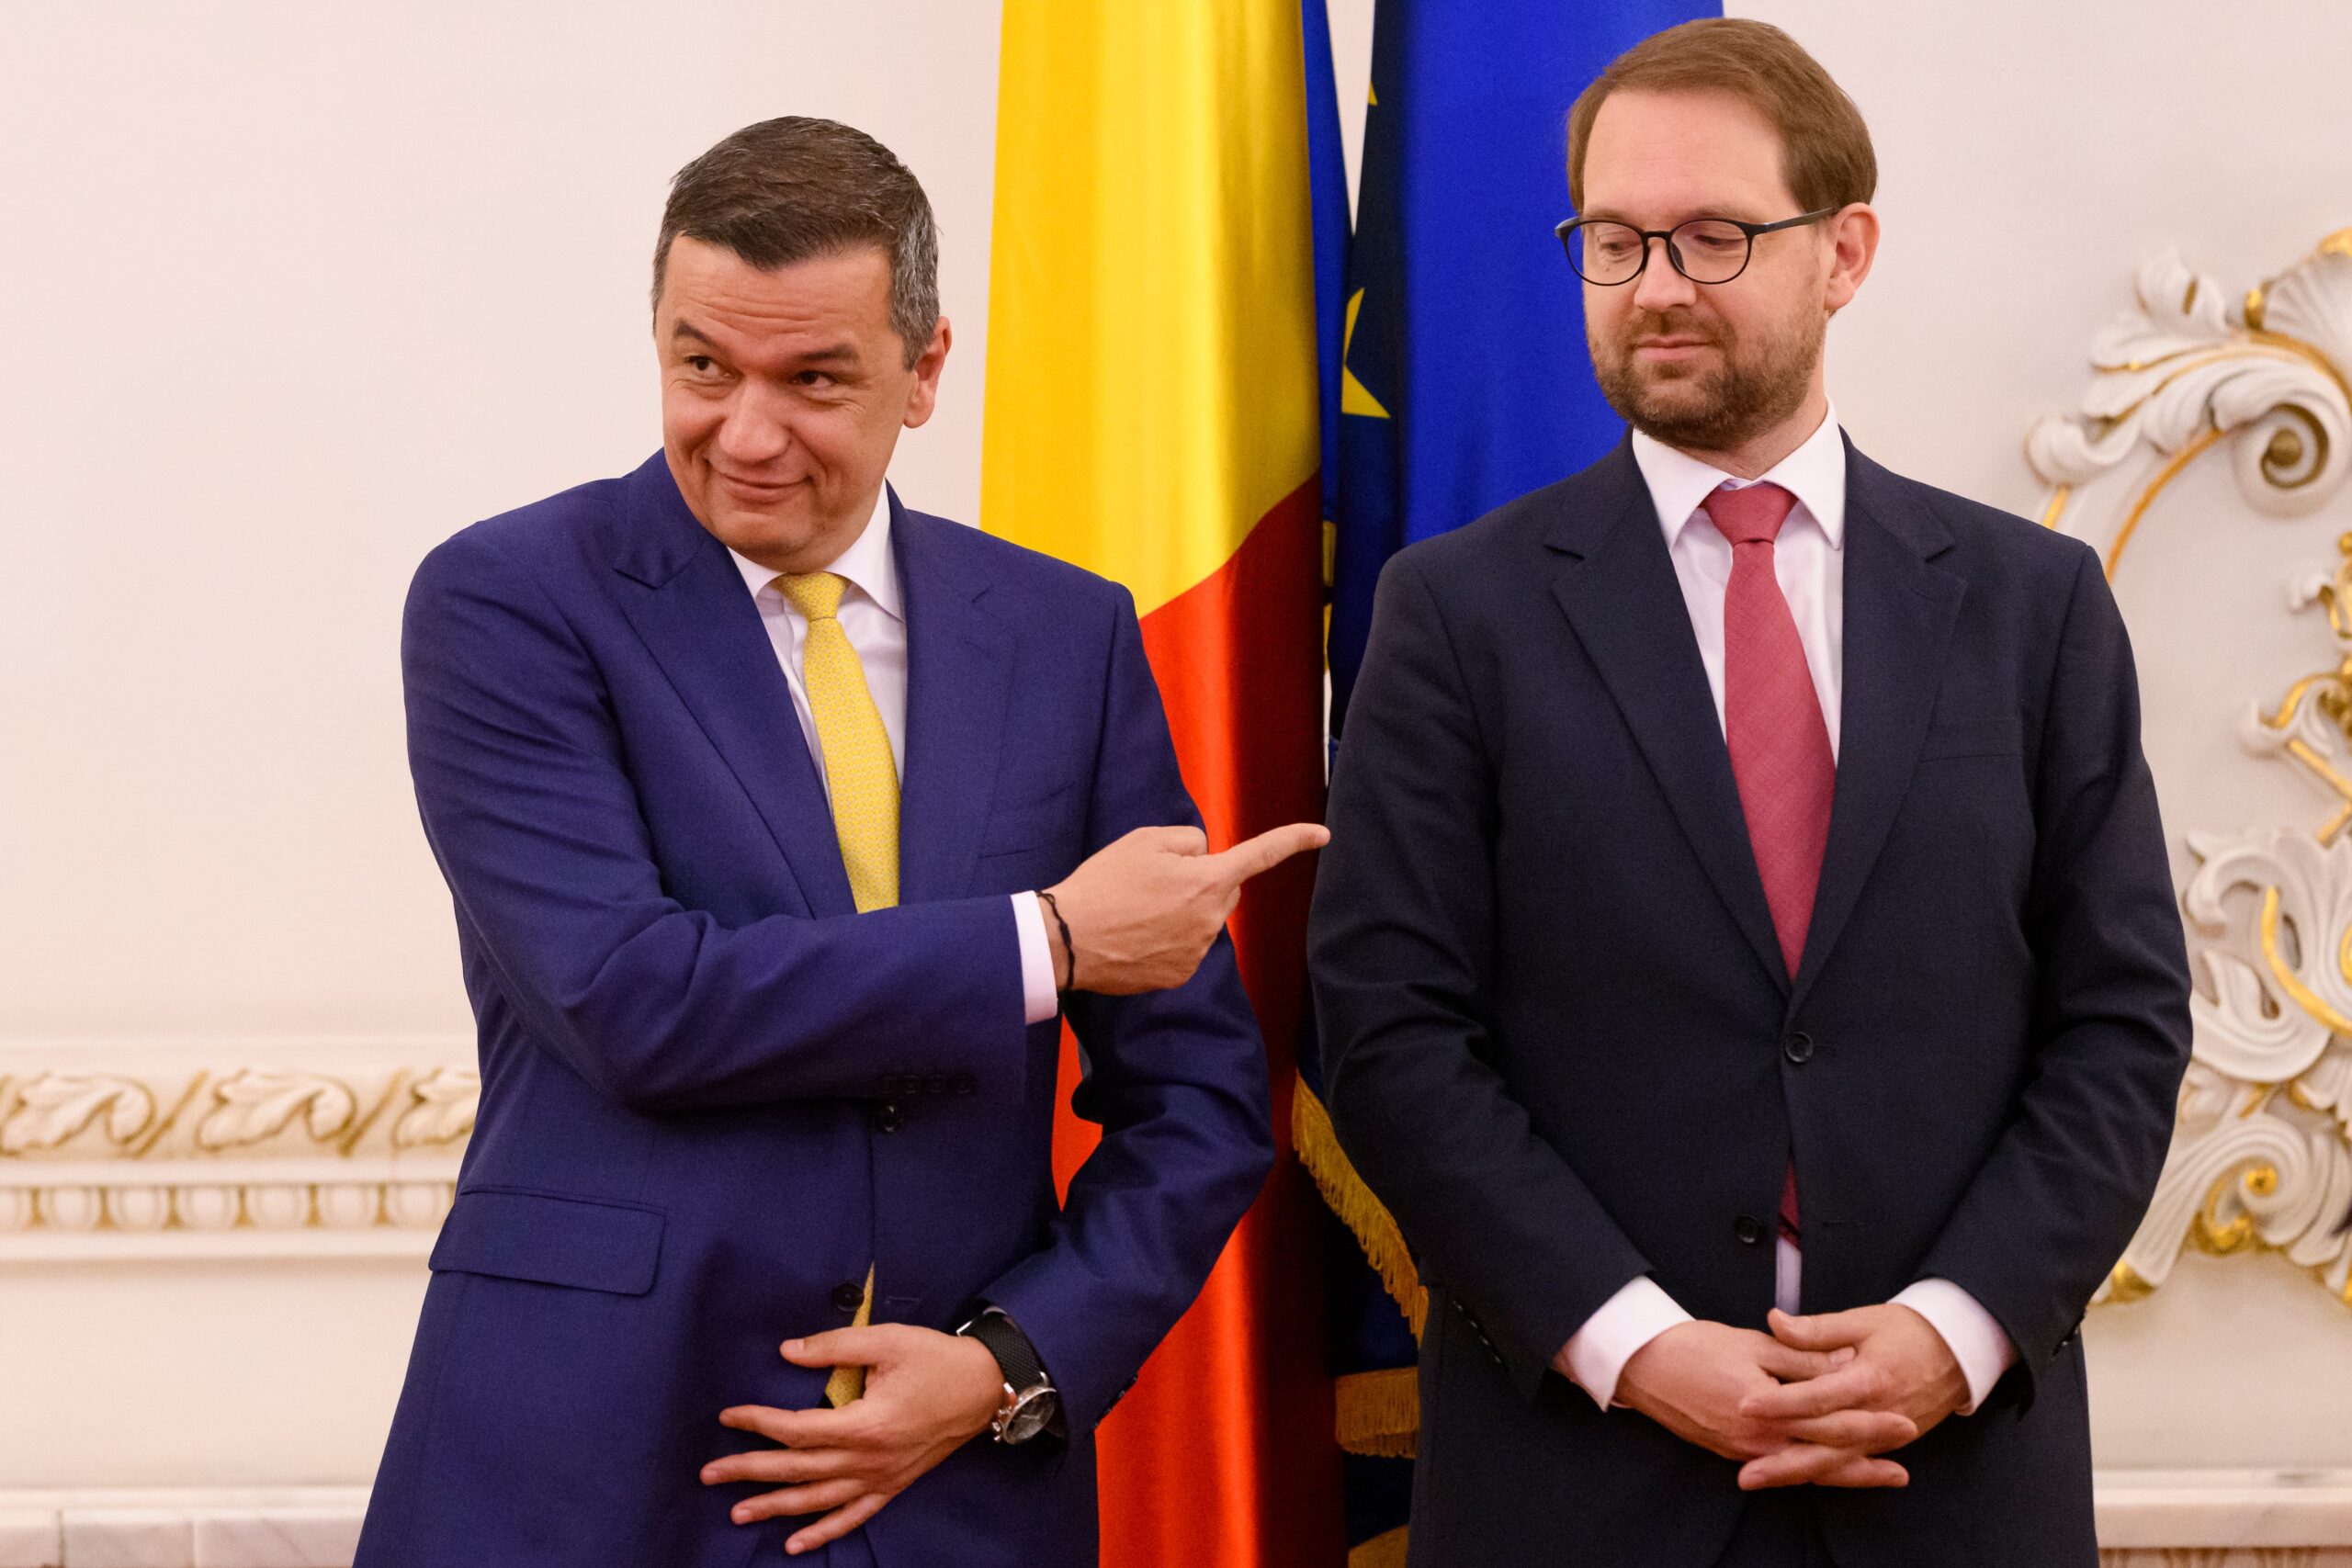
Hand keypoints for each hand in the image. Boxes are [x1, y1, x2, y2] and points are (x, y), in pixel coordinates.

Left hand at [702, 1325, 1004, 1555]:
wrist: (984, 1386)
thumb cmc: (936, 1359)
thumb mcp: (887, 1341)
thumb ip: (834, 1347)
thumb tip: (787, 1350)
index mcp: (866, 1424)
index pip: (797, 1429)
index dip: (758, 1423)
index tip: (728, 1415)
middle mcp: (869, 1459)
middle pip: (798, 1470)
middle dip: (750, 1472)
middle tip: (710, 1474)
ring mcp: (881, 1478)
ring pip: (818, 1501)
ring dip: (775, 1508)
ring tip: (737, 1514)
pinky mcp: (892, 1486)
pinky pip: (853, 1517)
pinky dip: (823, 1532)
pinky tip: (795, 1543)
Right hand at [1043, 821, 1328, 994]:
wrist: (1068, 939)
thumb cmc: (1104, 884)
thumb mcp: (1144, 840)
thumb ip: (1187, 841)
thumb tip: (1203, 857)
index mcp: (1208, 880)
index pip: (1261, 854)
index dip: (1293, 840)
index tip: (1322, 835)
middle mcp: (1211, 919)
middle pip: (1222, 889)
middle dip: (1201, 881)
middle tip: (1153, 880)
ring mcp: (1197, 952)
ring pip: (1202, 919)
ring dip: (1182, 911)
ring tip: (1136, 910)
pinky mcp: (1179, 975)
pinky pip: (1186, 947)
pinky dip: (1167, 939)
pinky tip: (1136, 936)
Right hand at [1613, 1320, 1912, 1488]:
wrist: (1643, 1366)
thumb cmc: (1695, 1347)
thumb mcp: (1753, 1344)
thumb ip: (1801, 1359)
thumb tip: (1846, 1363)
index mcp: (1767, 1409)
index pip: (1830, 1422)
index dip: (1869, 1424)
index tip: (1903, 1423)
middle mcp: (1758, 1439)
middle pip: (1824, 1455)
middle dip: (1868, 1460)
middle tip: (1905, 1465)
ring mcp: (1744, 1451)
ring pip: (1805, 1468)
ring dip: (1845, 1473)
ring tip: (1881, 1475)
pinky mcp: (1732, 1452)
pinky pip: (1782, 1466)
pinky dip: (1811, 1469)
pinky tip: (1829, 1468)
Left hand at [1734, 1305, 1968, 1489]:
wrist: (1958, 1353)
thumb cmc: (1906, 1331)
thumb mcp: (1862, 1321)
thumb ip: (1817, 1329)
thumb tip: (1775, 1320)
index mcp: (1869, 1379)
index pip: (1818, 1397)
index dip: (1781, 1403)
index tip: (1745, 1406)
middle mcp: (1877, 1414)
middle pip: (1825, 1443)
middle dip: (1782, 1457)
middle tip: (1743, 1468)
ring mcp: (1884, 1435)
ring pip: (1835, 1462)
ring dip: (1794, 1473)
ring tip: (1755, 1478)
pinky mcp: (1887, 1444)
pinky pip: (1849, 1463)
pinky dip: (1820, 1474)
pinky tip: (1788, 1479)